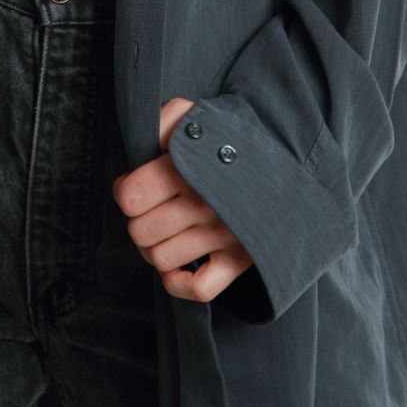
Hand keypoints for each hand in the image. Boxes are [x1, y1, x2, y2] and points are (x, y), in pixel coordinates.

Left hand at [110, 97, 254, 303]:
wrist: (281, 160)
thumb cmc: (225, 140)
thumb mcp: (193, 117)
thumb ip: (162, 121)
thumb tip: (142, 150)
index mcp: (191, 169)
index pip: (130, 197)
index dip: (125, 190)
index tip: (137, 184)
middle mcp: (207, 204)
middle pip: (140, 232)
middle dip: (139, 220)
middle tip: (154, 208)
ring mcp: (225, 235)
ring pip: (161, 259)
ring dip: (155, 248)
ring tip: (168, 230)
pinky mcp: (240, 259)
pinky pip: (199, 289)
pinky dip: (181, 282)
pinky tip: (181, 262)